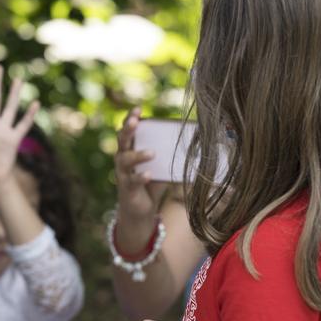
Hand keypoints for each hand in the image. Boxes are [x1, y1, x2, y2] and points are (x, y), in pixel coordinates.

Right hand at [114, 109, 169, 251]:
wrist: (140, 210)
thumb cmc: (151, 183)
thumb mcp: (161, 165)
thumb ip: (171, 153)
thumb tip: (199, 141)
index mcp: (130, 149)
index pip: (127, 130)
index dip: (130, 119)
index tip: (138, 109)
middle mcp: (122, 158)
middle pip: (121, 140)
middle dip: (127, 129)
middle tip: (136, 122)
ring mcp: (122, 174)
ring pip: (124, 160)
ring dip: (137, 155)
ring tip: (151, 153)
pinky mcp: (127, 189)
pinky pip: (131, 181)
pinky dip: (140, 177)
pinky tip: (148, 175)